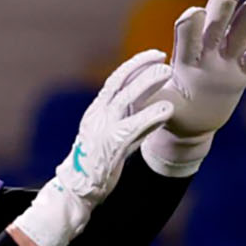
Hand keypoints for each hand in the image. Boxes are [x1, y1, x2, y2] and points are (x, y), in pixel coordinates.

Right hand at [10, 50, 173, 245]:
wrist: (77, 190)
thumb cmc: (96, 164)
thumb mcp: (108, 135)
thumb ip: (125, 120)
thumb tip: (148, 107)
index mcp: (96, 111)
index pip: (115, 79)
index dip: (134, 64)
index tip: (153, 55)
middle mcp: (98, 116)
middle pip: (121, 83)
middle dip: (143, 68)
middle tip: (164, 60)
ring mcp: (103, 129)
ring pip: (126, 99)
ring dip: (148, 83)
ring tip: (168, 75)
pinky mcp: (112, 146)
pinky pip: (135, 126)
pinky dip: (152, 115)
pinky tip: (168, 109)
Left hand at [144, 0, 245, 175]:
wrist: (187, 124)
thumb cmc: (168, 110)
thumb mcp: (154, 107)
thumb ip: (148, 101)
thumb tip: (140, 99)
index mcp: (186, 53)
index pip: (190, 24)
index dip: (193, 19)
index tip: (193, 21)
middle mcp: (209, 48)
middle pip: (221, 8)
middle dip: (224, 4)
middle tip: (226, 15)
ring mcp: (229, 58)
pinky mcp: (245, 72)